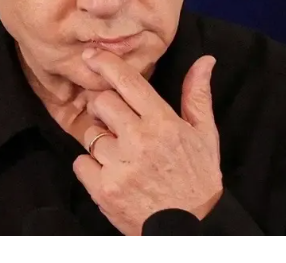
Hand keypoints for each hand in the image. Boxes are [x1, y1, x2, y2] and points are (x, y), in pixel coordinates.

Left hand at [72, 48, 222, 235]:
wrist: (187, 230)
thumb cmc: (197, 180)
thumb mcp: (205, 136)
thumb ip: (198, 96)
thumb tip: (205, 61)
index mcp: (163, 123)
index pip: (128, 82)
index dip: (106, 64)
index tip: (91, 55)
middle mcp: (139, 140)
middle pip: (101, 103)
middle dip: (104, 107)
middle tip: (115, 120)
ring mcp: (119, 165)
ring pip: (90, 134)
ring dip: (100, 141)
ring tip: (120, 154)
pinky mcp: (103, 189)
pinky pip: (80, 163)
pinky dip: (90, 167)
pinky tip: (111, 173)